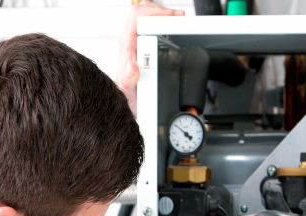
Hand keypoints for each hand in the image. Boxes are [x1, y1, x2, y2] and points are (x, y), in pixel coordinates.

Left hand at [116, 1, 184, 115]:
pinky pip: (150, 30)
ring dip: (163, 15)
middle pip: (141, 14)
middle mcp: (130, 47)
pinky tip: (174, 28)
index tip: (172, 17)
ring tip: (178, 18)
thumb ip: (128, 82)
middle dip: (161, 11)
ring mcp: (136, 48)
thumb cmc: (128, 105)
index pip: (136, 19)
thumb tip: (132, 67)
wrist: (131, 114)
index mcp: (126, 51)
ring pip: (145, 19)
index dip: (154, 13)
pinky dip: (163, 24)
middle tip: (178, 16)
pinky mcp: (143, 52)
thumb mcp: (127, 96)